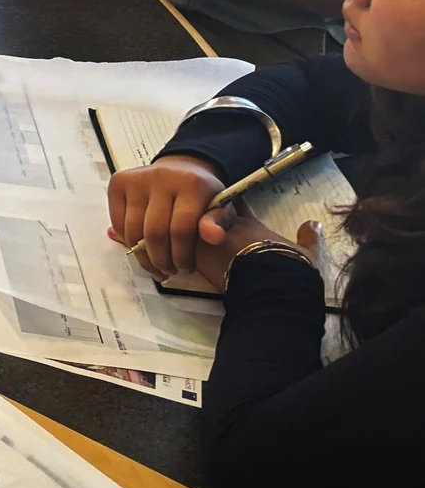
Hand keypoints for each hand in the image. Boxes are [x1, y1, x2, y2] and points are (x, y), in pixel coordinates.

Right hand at [107, 156, 225, 281]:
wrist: (182, 168)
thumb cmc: (202, 195)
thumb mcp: (220, 208)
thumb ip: (218, 223)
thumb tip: (214, 236)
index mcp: (191, 184)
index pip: (181, 229)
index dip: (182, 255)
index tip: (186, 268)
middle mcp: (161, 177)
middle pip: (154, 232)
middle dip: (161, 259)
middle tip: (168, 271)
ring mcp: (137, 179)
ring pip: (133, 231)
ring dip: (142, 256)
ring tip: (155, 264)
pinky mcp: (119, 182)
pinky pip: (117, 222)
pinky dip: (127, 240)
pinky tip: (141, 247)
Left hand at [189, 212, 322, 292]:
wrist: (273, 287)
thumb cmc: (290, 269)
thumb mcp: (307, 253)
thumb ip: (309, 237)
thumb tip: (313, 223)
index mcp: (250, 224)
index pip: (234, 203)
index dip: (228, 201)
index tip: (224, 200)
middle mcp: (227, 227)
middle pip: (206, 212)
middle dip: (201, 217)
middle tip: (198, 226)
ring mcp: (208, 240)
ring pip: (189, 228)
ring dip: (186, 234)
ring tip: (184, 241)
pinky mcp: (196, 257)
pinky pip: (178, 247)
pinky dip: (176, 249)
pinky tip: (173, 254)